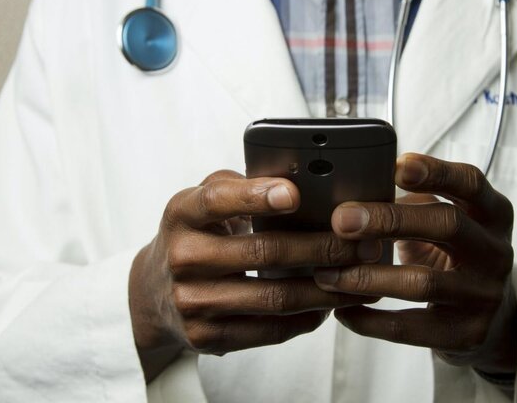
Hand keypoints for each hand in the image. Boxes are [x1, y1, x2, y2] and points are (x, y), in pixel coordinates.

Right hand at [129, 171, 378, 381]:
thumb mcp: (203, 201)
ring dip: (327, 289)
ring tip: (362, 278)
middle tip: (365, 244)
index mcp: (182, 213)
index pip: (218, 200)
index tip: (295, 193)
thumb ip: (242, 186)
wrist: (152, 292)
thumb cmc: (195, 234)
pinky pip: (268, 330)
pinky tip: (330, 304)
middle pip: (264, 252)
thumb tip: (303, 179)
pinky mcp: (205, 337)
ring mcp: (192, 301)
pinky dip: (306, 318)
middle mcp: (183, 257)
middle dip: (323, 248)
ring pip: (274, 298)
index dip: (256, 196)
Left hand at [313, 154, 516, 374]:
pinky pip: (410, 328)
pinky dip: (370, 320)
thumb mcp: (447, 221)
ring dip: (367, 276)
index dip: (436, 172)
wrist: (492, 317)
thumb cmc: (453, 254)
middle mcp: (496, 252)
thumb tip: (351, 191)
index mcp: (492, 213)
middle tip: (341, 220)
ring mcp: (485, 295)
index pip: (470, 182)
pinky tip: (343, 310)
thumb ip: (414, 202)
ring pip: (423, 282)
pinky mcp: (467, 334)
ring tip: (328, 273)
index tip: (396, 166)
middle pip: (447, 224)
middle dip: (389, 219)